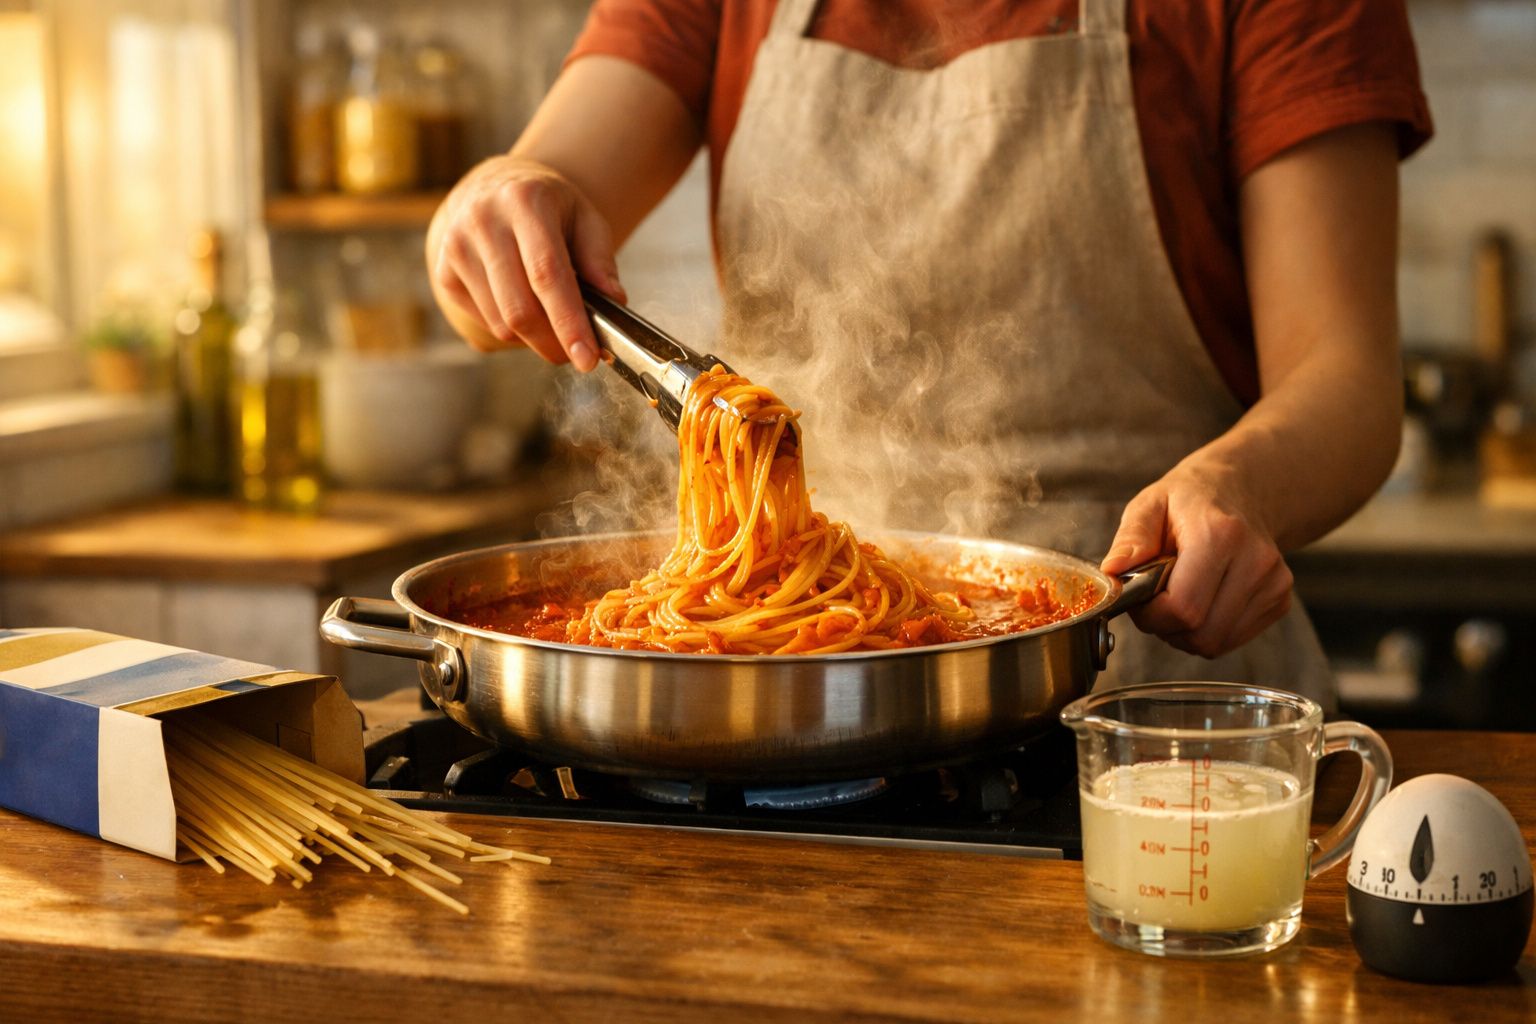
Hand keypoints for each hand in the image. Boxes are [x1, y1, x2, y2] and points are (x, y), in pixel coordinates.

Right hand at [430, 156, 624, 368]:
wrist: (495, 188)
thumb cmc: (549, 209)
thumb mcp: (585, 219)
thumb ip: (600, 260)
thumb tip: (614, 302)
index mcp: (525, 201)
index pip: (546, 273)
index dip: (568, 321)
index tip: (587, 357)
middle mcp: (483, 220)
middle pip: (519, 308)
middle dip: (553, 343)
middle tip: (577, 355)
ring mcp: (457, 246)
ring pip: (501, 323)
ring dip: (535, 338)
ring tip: (554, 322)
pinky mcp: (444, 271)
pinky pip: (485, 321)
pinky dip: (512, 329)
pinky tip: (524, 306)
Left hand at [1100, 461, 1293, 658]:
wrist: (1241, 492)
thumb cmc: (1188, 501)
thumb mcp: (1150, 505)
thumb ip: (1131, 539)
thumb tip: (1112, 573)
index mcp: (1221, 535)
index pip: (1184, 608)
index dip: (1151, 615)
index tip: (1138, 598)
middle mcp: (1256, 562)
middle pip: (1201, 634)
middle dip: (1165, 627)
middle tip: (1153, 601)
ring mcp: (1274, 584)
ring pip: (1215, 643)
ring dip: (1184, 633)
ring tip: (1176, 597)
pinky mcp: (1280, 602)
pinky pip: (1230, 640)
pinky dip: (1206, 632)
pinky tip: (1200, 601)